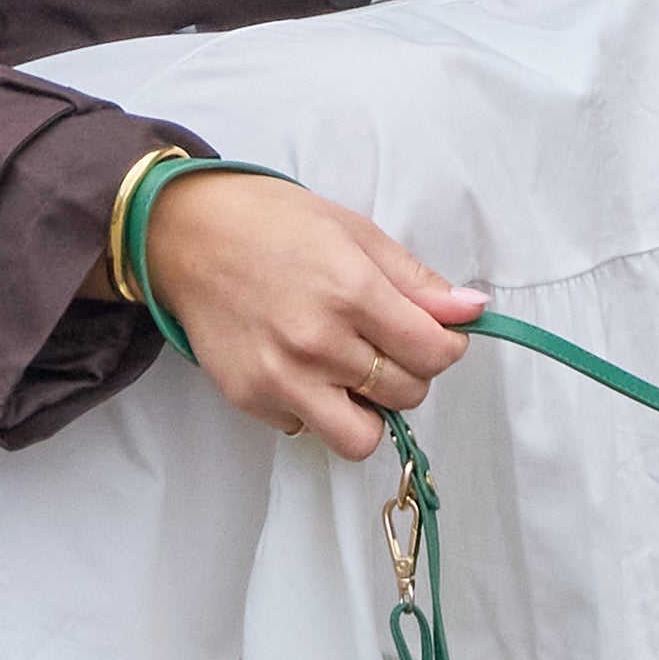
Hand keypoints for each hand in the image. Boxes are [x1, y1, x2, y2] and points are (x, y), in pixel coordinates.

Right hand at [138, 172, 482, 454]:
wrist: (185, 235)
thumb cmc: (272, 223)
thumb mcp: (355, 233)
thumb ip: (416, 281)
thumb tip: (473, 311)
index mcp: (352, 292)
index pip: (433, 353)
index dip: (447, 347)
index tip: (436, 336)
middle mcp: (318, 343)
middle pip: (406, 393)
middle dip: (411, 372)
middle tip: (388, 344)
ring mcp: (281, 378)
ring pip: (362, 436)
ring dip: (370, 409)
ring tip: (355, 374)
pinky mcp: (251, 399)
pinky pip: (308, 429)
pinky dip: (317, 408)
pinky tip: (304, 368)